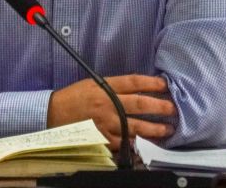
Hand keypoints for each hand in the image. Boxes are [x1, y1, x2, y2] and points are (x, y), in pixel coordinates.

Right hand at [48, 74, 177, 148]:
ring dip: (154, 129)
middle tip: (174, 109)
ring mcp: (104, 123)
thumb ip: (115, 85)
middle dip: (161, 107)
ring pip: (135, 127)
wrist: (50, 114)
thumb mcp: (93, 84)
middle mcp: (107, 104)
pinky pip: (122, 143)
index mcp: (104, 87)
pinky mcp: (100, 139)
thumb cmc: (73, 98)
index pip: (134, 82)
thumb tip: (139, 86)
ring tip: (168, 130)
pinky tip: (145, 143)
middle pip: (140, 104)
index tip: (167, 85)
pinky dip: (135, 144)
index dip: (153, 83)